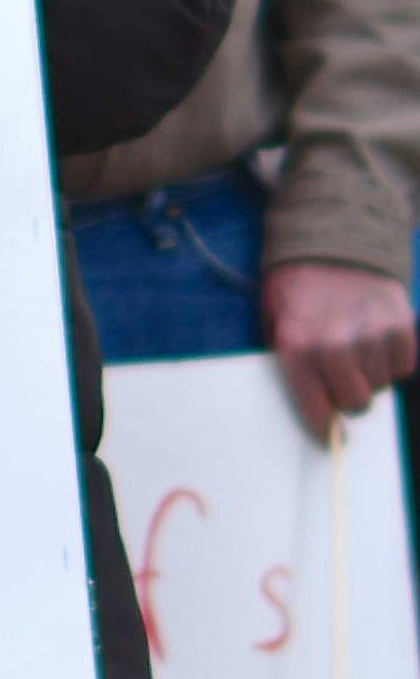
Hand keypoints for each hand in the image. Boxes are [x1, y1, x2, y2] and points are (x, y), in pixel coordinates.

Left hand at [266, 259, 419, 433]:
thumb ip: (292, 364)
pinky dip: (393, 359)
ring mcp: (371, 334)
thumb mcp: (274, 324)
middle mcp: (334, 345)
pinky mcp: (400, 322)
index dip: (323, 426)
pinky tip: (376, 340)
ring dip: (371, 375)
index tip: (328, 435)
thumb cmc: (296, 290)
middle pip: (355, 402)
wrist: (329, 244)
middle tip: (342, 378)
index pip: (316, 408)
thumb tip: (317, 408)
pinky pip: (404, 365)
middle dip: (348, 396)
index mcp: (296, 347)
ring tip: (356, 350)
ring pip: (381, 385)